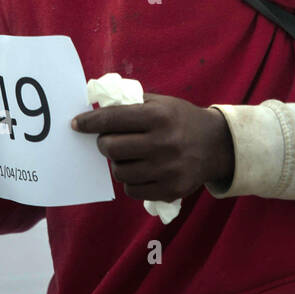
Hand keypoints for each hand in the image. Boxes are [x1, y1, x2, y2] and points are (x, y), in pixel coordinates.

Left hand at [71, 93, 233, 201]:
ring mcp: (168, 169)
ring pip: (119, 171)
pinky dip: (130, 181)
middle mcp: (163, 143)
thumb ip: (131, 104)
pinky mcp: (171, 189)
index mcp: (159, 116)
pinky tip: (141, 171)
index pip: (113, 119)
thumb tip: (96, 108)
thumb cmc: (181, 120)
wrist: (217, 145)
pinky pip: (132, 190)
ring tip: (130, 156)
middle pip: (111, 148)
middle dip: (105, 143)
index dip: (90, 122)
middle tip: (110, 141)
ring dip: (118, 163)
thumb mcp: (162, 103)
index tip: (76, 124)